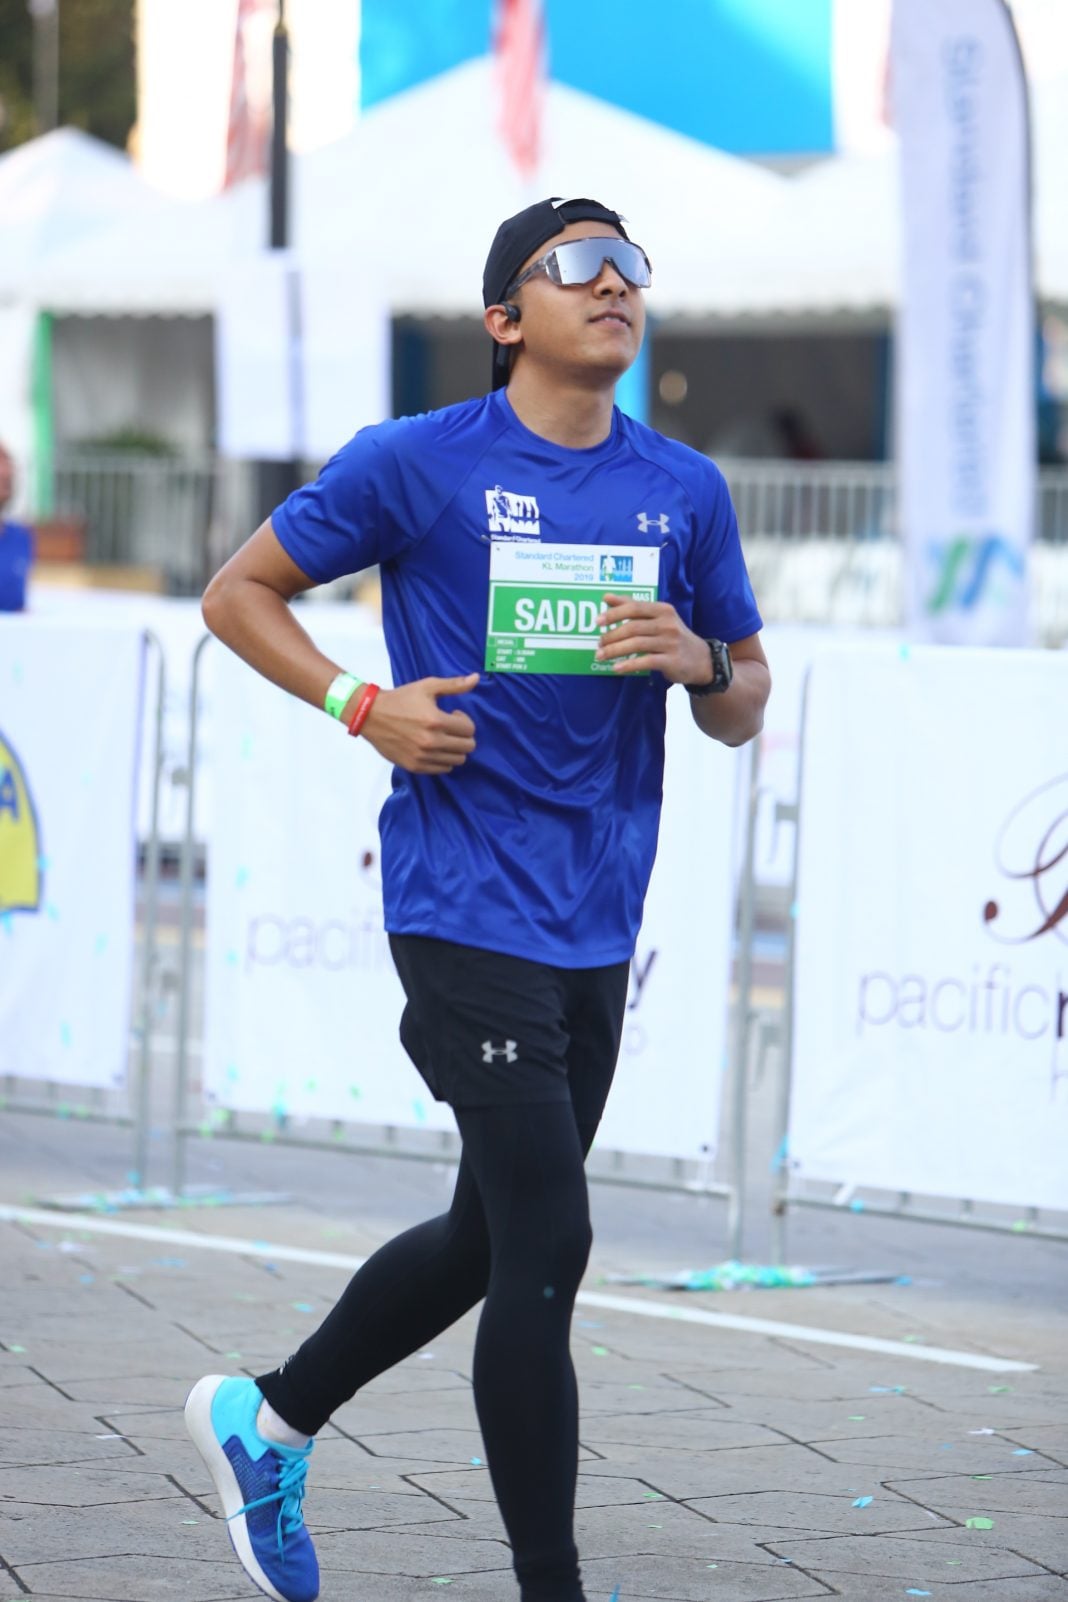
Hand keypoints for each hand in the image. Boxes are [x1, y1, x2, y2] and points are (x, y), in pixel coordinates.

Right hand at [358, 674, 478, 773]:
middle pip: (467, 747)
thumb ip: (454, 685)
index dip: (464, 720)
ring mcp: (423, 756)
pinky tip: (434, 748)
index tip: (453, 714)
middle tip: (451, 728)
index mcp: (436, 721)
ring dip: (455, 748)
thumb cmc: (401, 698)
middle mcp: (432, 742)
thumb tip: (476, 678)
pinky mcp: (414, 766)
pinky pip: (442, 769)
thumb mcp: (427, 686)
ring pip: (457, 760)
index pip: (469, 729)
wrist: (370, 715)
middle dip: (464, 736)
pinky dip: (443, 759)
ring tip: (443, 738)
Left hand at [594, 595, 710, 683]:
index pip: (635, 608)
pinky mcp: (671, 660)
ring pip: (637, 645)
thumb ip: (632, 607)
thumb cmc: (672, 636)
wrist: (700, 659)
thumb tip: (606, 597)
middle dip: (612, 636)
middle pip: (633, 628)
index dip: (614, 614)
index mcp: (663, 610)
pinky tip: (616, 668)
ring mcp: (670, 643)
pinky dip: (629, 664)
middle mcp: (668, 624)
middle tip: (598, 644)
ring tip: (601, 656)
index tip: (597, 622)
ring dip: (615, 651)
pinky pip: (646, 662)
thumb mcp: (657, 617)